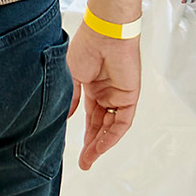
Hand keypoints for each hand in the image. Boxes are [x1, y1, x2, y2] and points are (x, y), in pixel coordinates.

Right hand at [67, 16, 139, 168]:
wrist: (105, 32)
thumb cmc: (87, 45)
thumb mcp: (71, 75)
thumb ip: (71, 98)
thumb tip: (65, 116)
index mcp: (93, 86)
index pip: (90, 117)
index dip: (84, 134)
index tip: (76, 150)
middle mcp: (107, 93)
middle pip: (100, 125)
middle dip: (92, 145)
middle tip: (84, 162)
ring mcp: (119, 95)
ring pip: (111, 127)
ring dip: (101, 144)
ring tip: (89, 159)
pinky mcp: (130, 96)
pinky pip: (122, 121)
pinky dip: (112, 135)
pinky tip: (100, 146)